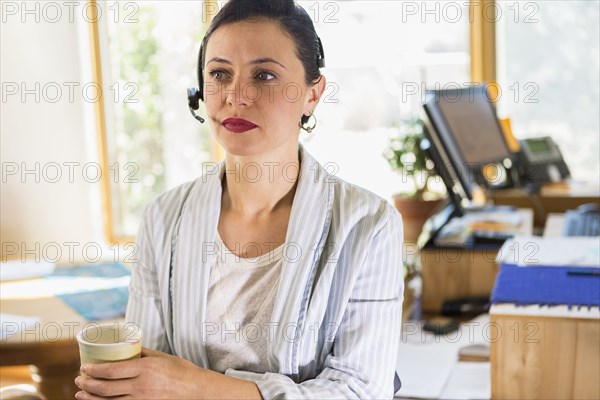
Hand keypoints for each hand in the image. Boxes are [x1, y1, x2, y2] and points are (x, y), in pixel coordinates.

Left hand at [74, 347, 204, 398]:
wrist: (196, 390)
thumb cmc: (181, 371)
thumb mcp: (162, 356)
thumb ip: (142, 352)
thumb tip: (126, 346)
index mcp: (145, 369)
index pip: (112, 370)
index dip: (94, 370)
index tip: (84, 368)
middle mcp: (141, 386)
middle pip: (106, 387)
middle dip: (88, 385)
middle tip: (79, 380)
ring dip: (92, 398)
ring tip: (81, 394)